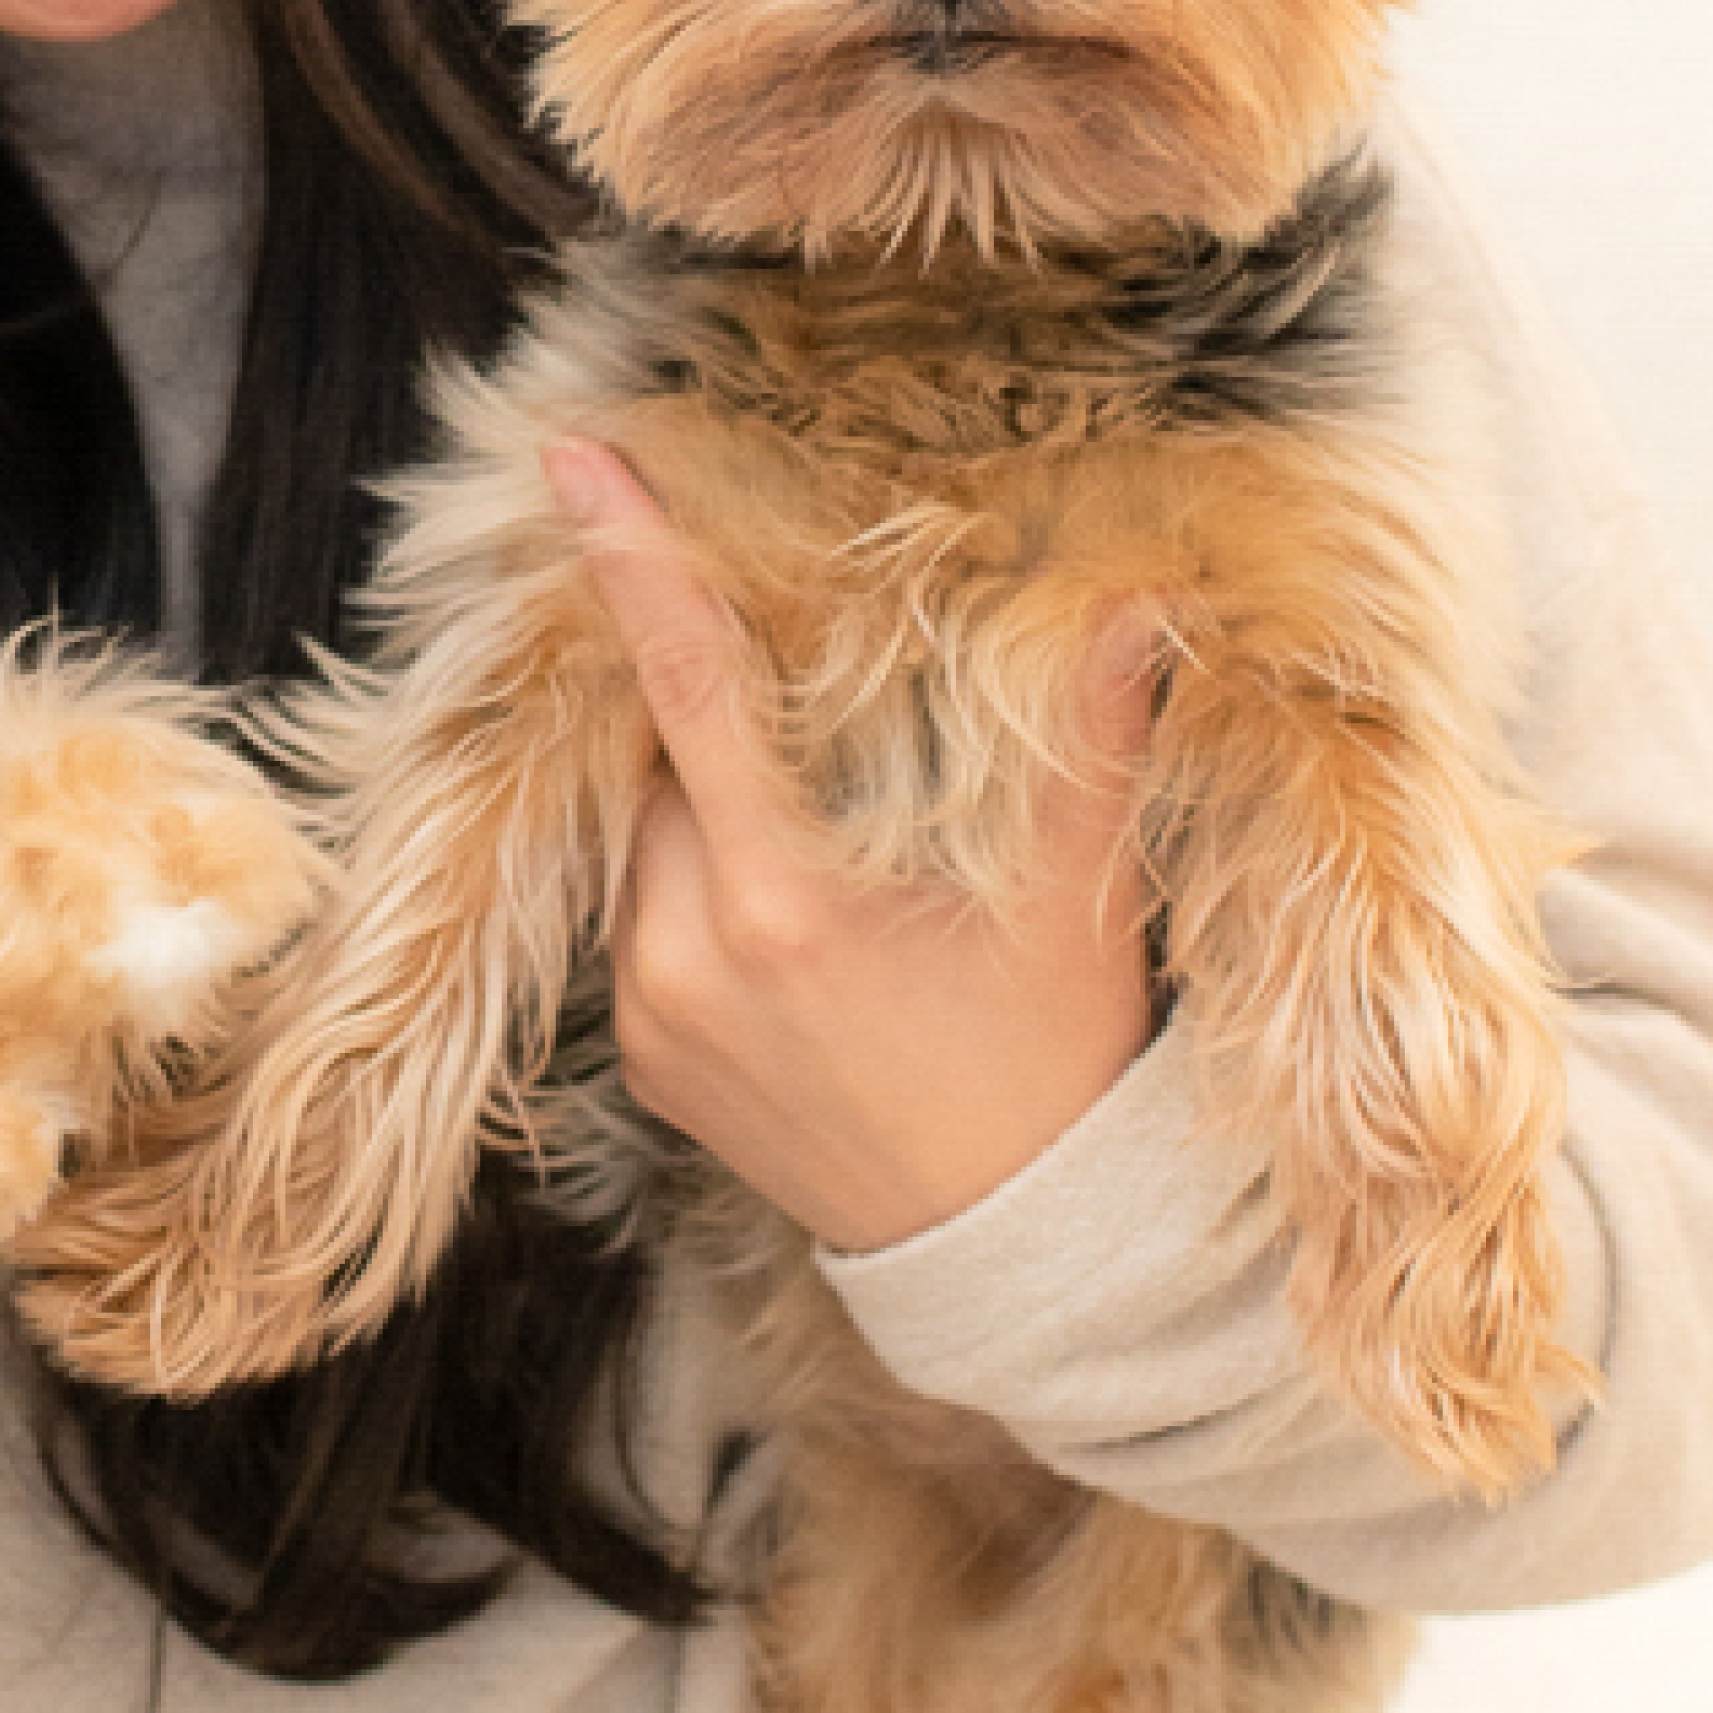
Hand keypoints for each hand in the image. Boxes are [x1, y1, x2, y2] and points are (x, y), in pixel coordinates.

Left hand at [549, 438, 1166, 1256]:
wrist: (1018, 1250)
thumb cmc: (1057, 1056)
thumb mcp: (1078, 890)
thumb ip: (1090, 733)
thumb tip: (1138, 587)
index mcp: (786, 897)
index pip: (688, 683)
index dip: (633, 561)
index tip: (574, 462)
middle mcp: (688, 952)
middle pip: (655, 757)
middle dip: (697, 695)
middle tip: (769, 651)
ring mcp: (650, 1014)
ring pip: (638, 837)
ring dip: (694, 795)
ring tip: (800, 805)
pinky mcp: (639, 1063)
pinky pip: (636, 924)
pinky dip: (689, 882)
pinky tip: (780, 905)